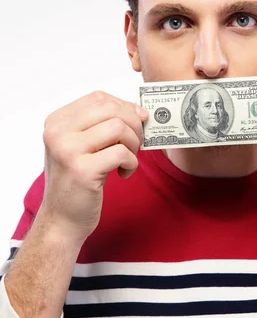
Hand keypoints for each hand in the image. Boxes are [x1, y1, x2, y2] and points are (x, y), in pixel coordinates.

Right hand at [39, 90, 148, 243]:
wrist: (62, 219)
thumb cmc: (77, 181)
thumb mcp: (81, 146)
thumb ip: (101, 125)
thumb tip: (138, 110)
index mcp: (56, 122)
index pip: (99, 98)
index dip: (124, 106)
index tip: (137, 121)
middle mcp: (57, 132)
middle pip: (110, 108)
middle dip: (133, 123)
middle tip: (136, 142)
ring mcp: (67, 151)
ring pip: (118, 127)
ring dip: (133, 143)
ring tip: (128, 158)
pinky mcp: (82, 171)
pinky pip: (121, 153)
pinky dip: (131, 163)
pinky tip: (123, 173)